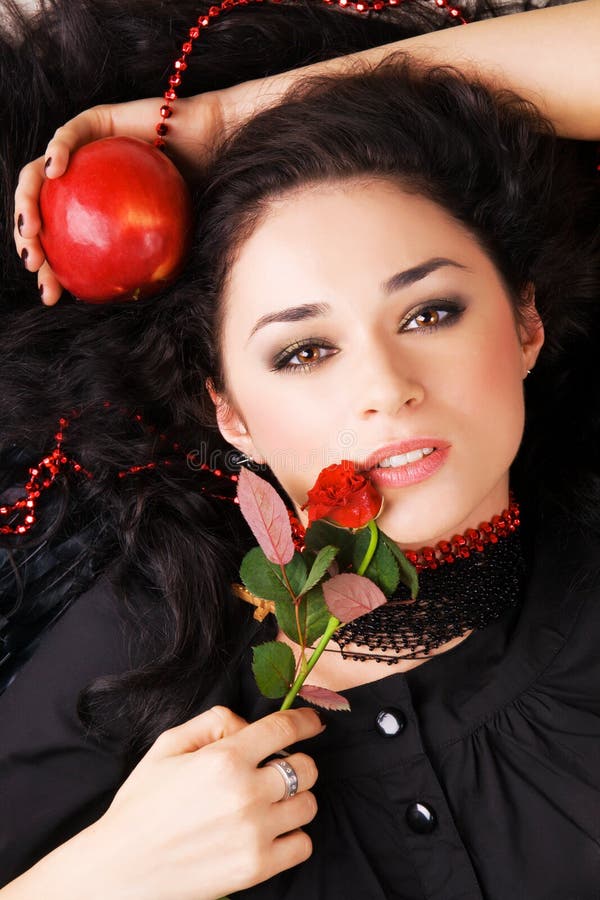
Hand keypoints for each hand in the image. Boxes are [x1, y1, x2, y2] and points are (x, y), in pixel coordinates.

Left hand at [13, 92, 224, 305]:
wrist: (214, 148)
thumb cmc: (199, 198)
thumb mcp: (170, 241)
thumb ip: (145, 262)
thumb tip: (132, 302)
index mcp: (93, 214)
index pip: (60, 243)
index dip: (49, 271)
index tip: (52, 295)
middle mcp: (81, 184)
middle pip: (38, 211)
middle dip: (27, 239)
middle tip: (36, 263)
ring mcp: (84, 153)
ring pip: (37, 175)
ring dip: (25, 201)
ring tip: (32, 226)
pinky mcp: (93, 124)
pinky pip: (68, 137)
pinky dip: (57, 153)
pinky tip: (56, 172)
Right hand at [82, 705, 322, 899]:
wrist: (121, 868)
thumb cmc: (143, 803)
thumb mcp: (168, 746)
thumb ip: (213, 721)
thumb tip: (248, 725)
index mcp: (224, 758)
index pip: (284, 729)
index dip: (305, 722)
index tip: (312, 723)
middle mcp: (246, 793)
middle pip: (306, 768)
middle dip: (296, 763)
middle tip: (276, 770)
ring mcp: (254, 833)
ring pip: (309, 805)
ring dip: (295, 800)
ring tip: (270, 803)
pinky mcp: (256, 868)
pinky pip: (303, 844)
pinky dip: (293, 836)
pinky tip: (270, 832)